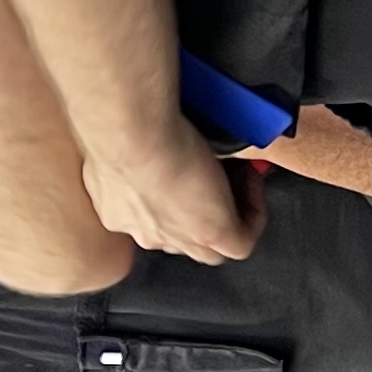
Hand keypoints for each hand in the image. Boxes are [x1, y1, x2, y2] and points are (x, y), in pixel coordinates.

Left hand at [85, 136, 260, 264]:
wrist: (133, 131)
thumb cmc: (122, 124)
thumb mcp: (130, 137)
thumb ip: (145, 143)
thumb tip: (164, 132)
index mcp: (118, 207)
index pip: (152, 217)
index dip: (178, 195)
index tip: (194, 166)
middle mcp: (146, 229)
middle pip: (182, 236)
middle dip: (203, 207)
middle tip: (219, 171)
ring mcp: (179, 237)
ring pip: (210, 246)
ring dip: (228, 213)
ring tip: (235, 174)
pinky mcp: (211, 235)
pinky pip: (241, 242)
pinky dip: (252, 215)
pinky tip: (250, 181)